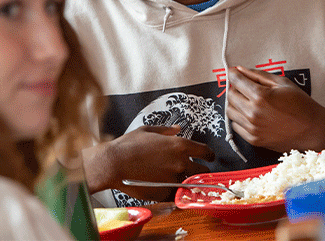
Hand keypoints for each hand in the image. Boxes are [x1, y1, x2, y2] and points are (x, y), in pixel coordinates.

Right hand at [82, 125, 214, 199]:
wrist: (114, 163)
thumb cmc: (128, 145)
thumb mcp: (148, 130)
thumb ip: (166, 130)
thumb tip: (177, 129)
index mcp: (179, 146)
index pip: (206, 152)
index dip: (209, 155)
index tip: (209, 157)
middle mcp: (181, 163)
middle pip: (201, 170)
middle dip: (198, 170)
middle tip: (191, 169)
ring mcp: (174, 180)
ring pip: (189, 183)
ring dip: (186, 181)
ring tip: (177, 179)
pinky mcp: (164, 193)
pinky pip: (176, 194)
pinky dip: (174, 191)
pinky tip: (167, 187)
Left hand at [226, 66, 324, 169]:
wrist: (314, 130)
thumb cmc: (301, 104)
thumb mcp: (282, 83)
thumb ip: (258, 75)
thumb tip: (239, 69)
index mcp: (261, 96)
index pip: (236, 81)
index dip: (233, 74)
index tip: (234, 73)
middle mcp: (253, 113)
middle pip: (230, 96)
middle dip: (234, 88)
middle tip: (243, 86)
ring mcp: (253, 128)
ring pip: (230, 111)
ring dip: (235, 103)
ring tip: (247, 100)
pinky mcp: (254, 140)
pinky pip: (236, 126)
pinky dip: (239, 118)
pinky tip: (250, 114)